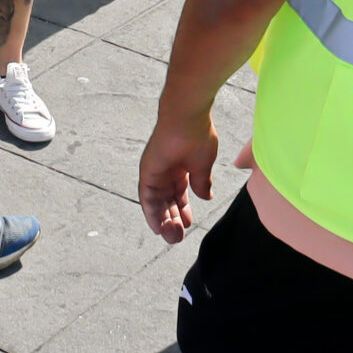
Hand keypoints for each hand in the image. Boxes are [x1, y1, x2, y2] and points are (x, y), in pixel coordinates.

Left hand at [138, 111, 218, 242]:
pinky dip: (151, 213)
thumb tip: (206, 197)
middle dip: (173, 219)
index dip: (183, 210)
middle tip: (179, 236)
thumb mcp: (203, 165)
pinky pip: (146, 198)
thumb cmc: (198, 134)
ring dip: (163, 220)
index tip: (189, 223)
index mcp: (181, 168)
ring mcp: (156, 171)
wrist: (188, 116)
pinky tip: (158, 227)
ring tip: (171, 236)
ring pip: (156, 202)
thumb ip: (202, 182)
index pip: (179, 194)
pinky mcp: (147, 171)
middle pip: (167, 201)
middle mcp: (166, 171)